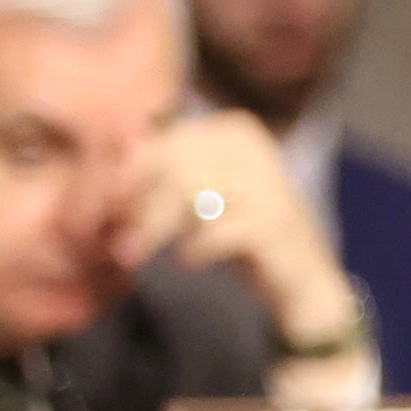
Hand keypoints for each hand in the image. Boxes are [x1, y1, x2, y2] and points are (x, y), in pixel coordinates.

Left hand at [132, 111, 358, 350]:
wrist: (306, 281)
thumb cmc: (243, 234)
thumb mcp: (199, 192)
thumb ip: (159, 166)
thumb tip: (112, 140)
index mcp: (234, 129)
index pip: (162, 143)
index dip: (125, 177)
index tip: (104, 210)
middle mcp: (253, 148)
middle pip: (169, 167)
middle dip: (132, 204)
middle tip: (110, 237)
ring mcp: (268, 184)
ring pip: (186, 195)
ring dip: (151, 230)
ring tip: (129, 255)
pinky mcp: (276, 225)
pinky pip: (216, 231)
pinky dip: (196, 249)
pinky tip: (189, 262)